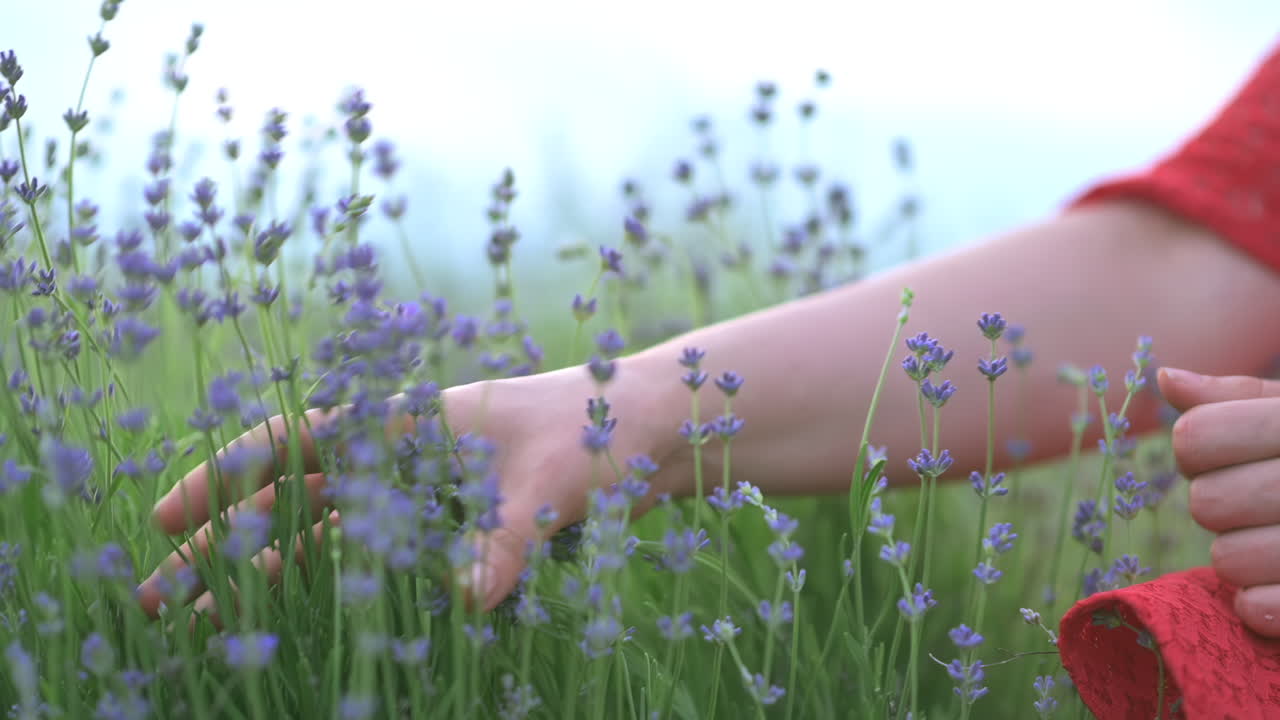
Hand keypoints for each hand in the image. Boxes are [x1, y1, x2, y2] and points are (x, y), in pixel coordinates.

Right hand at [137, 364, 683, 619]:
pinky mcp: (450, 523)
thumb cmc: (598, 429)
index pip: (295, 443)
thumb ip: (505, 539)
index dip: (224, 477)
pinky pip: (378, 556)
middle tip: (158, 594)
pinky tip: (296, 615)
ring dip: (268, 570)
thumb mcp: (550, 481)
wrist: (651, 429)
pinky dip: (336, 582)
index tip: (164, 517)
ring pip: (325, 532)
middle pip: (292, 498)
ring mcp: (422, 491)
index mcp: (407, 420)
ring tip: (206, 621)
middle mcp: (402, 454)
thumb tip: (469, 597)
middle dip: (224, 542)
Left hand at [1160, 367, 1279, 636]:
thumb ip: (1236, 398)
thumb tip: (1167, 378)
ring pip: (1228, 559)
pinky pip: (1260, 609)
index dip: (1200, 451)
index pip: (1194, 437)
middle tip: (1260, 503)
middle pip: (1207, 503)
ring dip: (1241, 557)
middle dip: (1222, 505)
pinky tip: (1279, 586)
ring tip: (1278, 541)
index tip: (1232, 453)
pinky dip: (1261, 605)